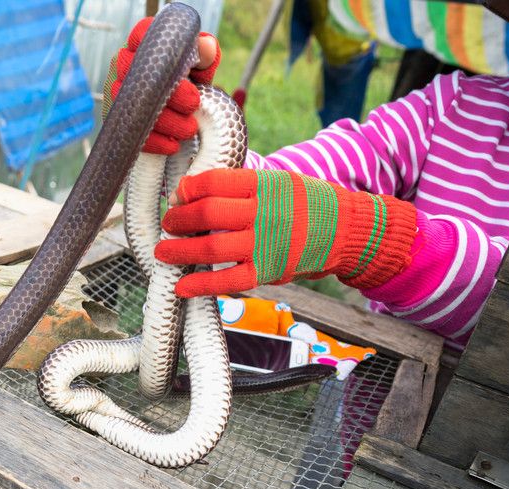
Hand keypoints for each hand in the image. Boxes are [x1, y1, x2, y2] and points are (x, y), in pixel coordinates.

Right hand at [103, 17, 220, 154]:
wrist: (182, 118)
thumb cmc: (191, 84)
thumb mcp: (201, 69)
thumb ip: (205, 56)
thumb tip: (207, 47)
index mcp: (146, 45)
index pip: (142, 34)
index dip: (159, 49)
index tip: (182, 69)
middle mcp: (126, 65)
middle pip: (141, 75)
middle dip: (170, 94)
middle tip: (194, 104)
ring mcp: (117, 91)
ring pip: (134, 105)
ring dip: (165, 121)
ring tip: (189, 129)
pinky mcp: (116, 117)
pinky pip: (129, 129)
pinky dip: (153, 141)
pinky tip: (172, 146)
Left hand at [154, 169, 418, 296]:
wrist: (345, 229)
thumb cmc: (304, 204)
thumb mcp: (277, 181)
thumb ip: (241, 186)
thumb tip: (192, 192)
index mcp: (263, 184)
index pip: (214, 182)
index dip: (188, 189)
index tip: (178, 196)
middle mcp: (263, 212)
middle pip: (207, 213)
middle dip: (178, 219)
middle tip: (167, 223)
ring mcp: (265, 243)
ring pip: (211, 246)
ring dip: (179, 250)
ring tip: (163, 252)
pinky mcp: (267, 271)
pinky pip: (228, 280)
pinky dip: (201, 284)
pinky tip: (181, 287)